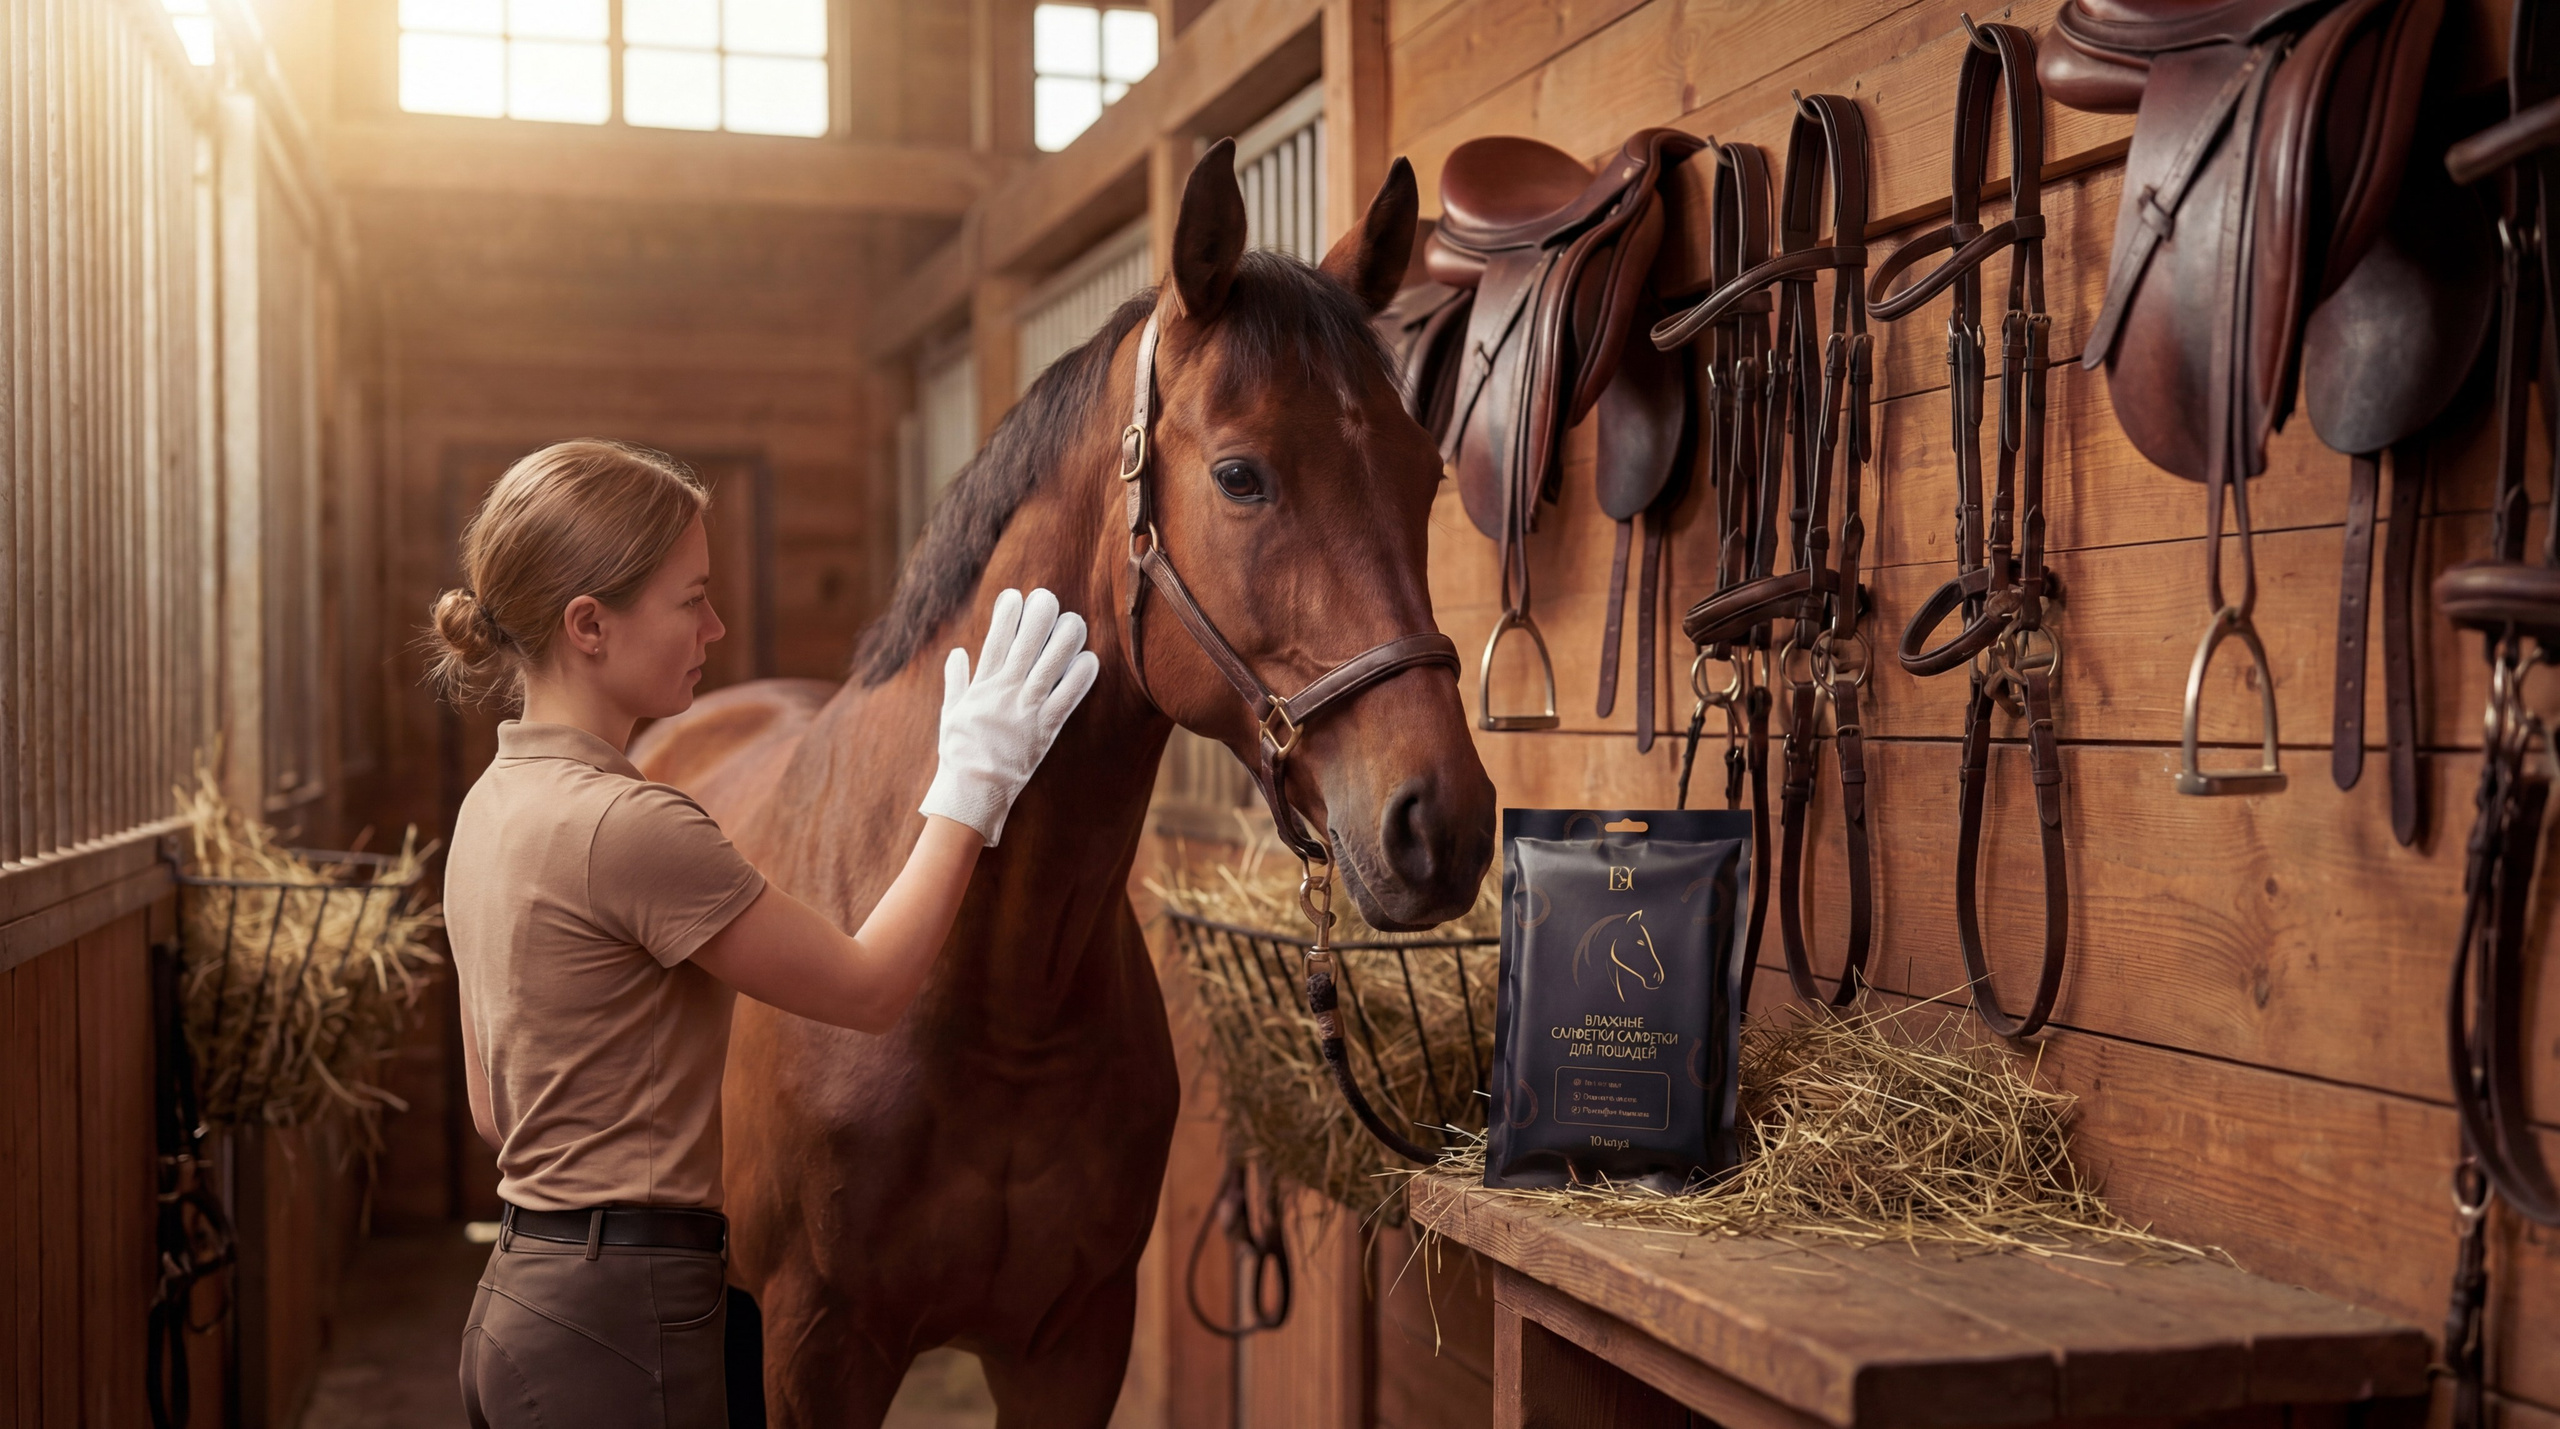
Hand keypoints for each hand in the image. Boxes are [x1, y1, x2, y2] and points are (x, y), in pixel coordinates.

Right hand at [917, 588, 1101, 845]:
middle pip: (1025, 646)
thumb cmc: (959, 754)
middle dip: (1037, 618)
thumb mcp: (950, 714)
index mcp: (981, 687)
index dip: (1005, 615)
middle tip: (1048, 597)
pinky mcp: (1045, 730)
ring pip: (1049, 666)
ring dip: (1063, 641)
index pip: (994, 641)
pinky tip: (1090, 660)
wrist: (973, 791)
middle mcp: (1005, 693)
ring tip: (1075, 622)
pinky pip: (1066, 699)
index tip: (1015, 595)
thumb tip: (957, 653)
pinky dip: (1079, 679)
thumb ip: (955, 682)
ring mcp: (1026, 710)